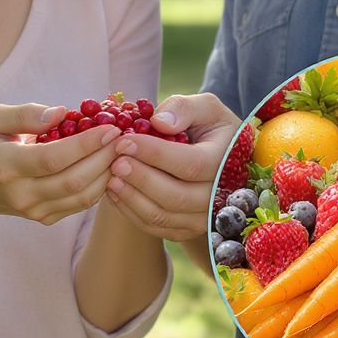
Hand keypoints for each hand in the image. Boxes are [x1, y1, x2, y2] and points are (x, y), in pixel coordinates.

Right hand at [0, 103, 121, 226]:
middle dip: (105, 157)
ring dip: (108, 173)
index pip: (53, 158)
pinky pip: (80, 204)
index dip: (86, 144)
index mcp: (6, 165)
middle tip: (125, 137)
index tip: (110, 127)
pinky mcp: (45, 219)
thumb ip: (25, 114)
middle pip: (73, 180)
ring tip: (123, 150)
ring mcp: (34, 211)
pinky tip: (111, 165)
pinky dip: (101, 185)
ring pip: (82, 196)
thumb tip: (62, 113)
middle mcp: (21, 194)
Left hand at [104, 93, 240, 241]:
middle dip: (140, 178)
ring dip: (132, 197)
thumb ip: (184, 108)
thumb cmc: (210, 128)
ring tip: (111, 176)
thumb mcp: (205, 107)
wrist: (222, 158)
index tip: (125, 141)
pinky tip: (114, 191)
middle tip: (114, 161)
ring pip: (163, 216)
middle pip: (175, 196)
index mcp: (226, 162)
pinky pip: (155, 227)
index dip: (155, 154)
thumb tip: (159, 123)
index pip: (190, 164)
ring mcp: (204, 218)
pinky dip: (131, 211)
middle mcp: (220, 197)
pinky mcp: (186, 230)